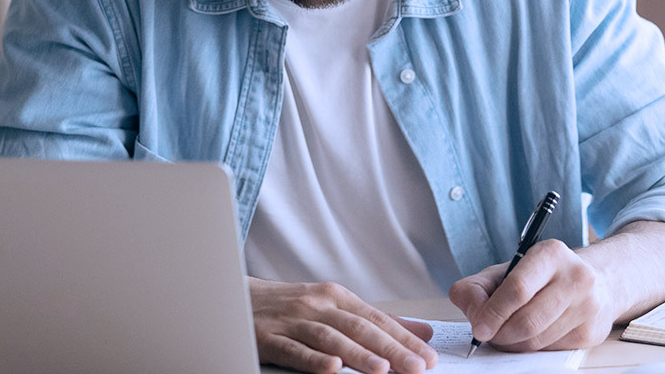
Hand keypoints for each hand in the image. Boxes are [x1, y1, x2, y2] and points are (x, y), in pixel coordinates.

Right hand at [249, 277, 438, 373]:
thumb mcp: (333, 307)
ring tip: (383, 370)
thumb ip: (376, 321)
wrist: (236, 297)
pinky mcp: (269, 337)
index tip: (429, 356)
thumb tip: (422, 332)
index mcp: (336, 297)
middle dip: (392, 349)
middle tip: (418, 367)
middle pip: (360, 328)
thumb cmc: (289, 307)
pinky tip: (331, 368)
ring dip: (358, 354)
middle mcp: (317, 306)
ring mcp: (292, 321)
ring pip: (331, 338)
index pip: (378, 319)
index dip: (405, 338)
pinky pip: (293, 350)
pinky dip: (313, 359)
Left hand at [448, 239, 614, 351]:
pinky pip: (550, 351)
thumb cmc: (543, 277)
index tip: (479, 328)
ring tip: (506, 334)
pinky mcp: (591, 332)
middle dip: (500, 334)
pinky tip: (530, 335)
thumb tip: (472, 315)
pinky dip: (532, 349)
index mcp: (551, 254)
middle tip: (489, 335)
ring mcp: (587, 307)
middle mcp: (575, 278)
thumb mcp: (507, 270)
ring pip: (537, 341)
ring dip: (513, 344)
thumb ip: (478, 287)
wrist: (598, 282)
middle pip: (527, 321)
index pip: (518, 289)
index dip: (493, 313)